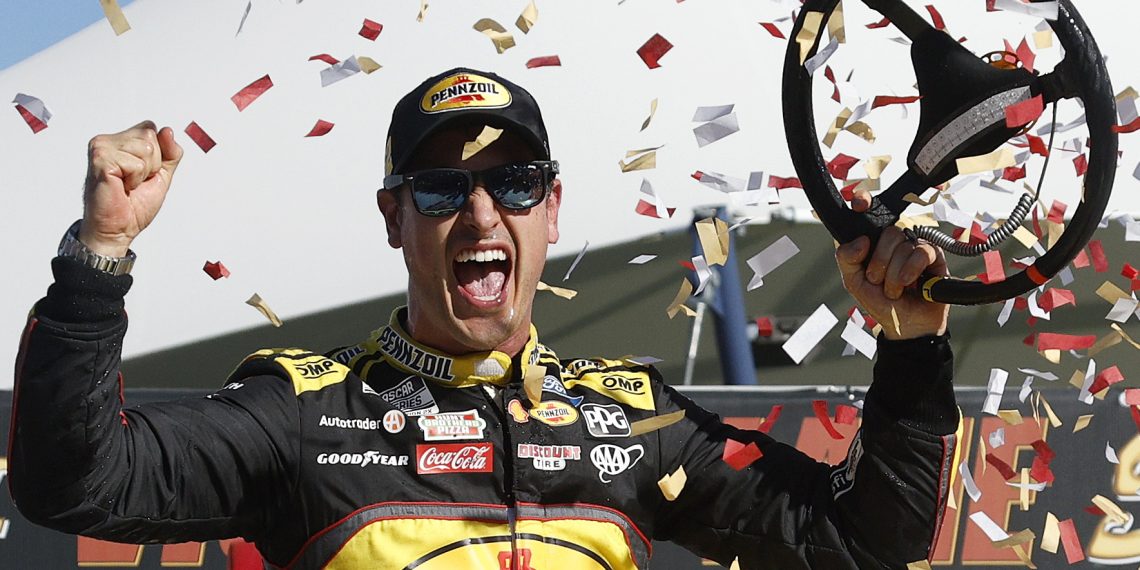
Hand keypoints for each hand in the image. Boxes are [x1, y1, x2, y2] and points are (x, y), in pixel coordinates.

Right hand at [81, 121, 183, 255]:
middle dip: (152, 163)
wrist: (117, 228)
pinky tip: (121, 186)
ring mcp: (101, 148)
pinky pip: (136, 163)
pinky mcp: (100, 159)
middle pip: (150, 135)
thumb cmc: (134, 204)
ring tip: (128, 184)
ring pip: (146, 148)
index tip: (144, 172)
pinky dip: (135, 179)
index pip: (151, 128)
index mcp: (120, 141)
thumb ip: (170, 152)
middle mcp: (108, 140)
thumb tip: (168, 131)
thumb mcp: (161, 174)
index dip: (158, 154)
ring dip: (143, 173)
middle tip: (135, 181)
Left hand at [836, 191, 949, 339]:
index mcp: (871, 242)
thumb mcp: (853, 282)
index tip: (860, 204)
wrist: (904, 325)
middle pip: (887, 233)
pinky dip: (911, 271)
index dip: (864, 202)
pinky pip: (922, 252)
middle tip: (878, 281)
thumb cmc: (879, 302)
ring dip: (893, 275)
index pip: (867, 213)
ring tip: (894, 289)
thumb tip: (861, 240)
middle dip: (879, 263)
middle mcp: (893, 241)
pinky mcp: (933, 256)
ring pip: (902, 245)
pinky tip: (911, 285)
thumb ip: (846, 259)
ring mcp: (913, 246)